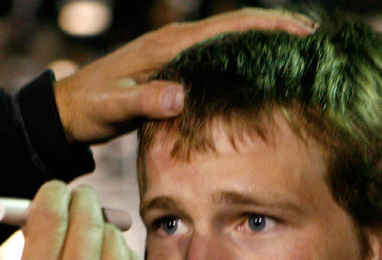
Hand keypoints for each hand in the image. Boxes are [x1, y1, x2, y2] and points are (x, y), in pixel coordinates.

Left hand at [54, 7, 315, 144]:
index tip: (302, 32)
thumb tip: (180, 96)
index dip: (266, 28)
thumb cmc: (90, 108)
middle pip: (235, 27)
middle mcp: (175, 44)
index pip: (227, 28)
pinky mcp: (171, 70)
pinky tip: (252, 76)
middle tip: (311, 42)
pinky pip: (214, 59)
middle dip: (274, 30)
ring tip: (295, 56)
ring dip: (260, 44)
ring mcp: (174, 55)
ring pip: (226, 42)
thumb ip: (144, 102)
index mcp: (168, 47)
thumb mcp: (113, 107)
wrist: (70, 109)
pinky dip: (238, 61)